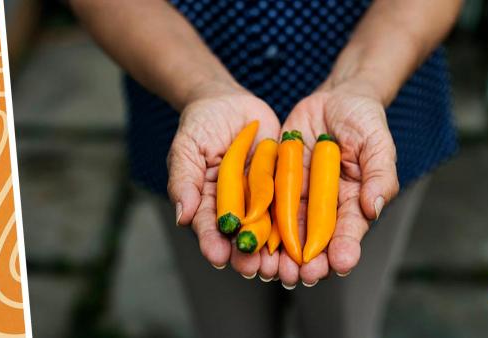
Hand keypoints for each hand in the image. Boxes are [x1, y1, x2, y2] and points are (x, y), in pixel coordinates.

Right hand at [167, 82, 281, 277]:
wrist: (230, 102)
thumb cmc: (201, 125)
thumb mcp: (187, 147)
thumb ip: (184, 180)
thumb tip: (182, 217)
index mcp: (208, 202)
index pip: (209, 226)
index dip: (212, 242)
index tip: (218, 256)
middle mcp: (235, 207)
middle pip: (241, 236)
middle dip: (247, 255)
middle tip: (254, 269)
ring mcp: (260, 199)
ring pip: (269, 230)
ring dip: (275, 252)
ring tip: (282, 268)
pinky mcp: (282, 186)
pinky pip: (291, 206)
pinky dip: (298, 225)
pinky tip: (305, 241)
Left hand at [278, 79, 398, 286]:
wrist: (333, 99)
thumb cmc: (363, 120)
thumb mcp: (377, 142)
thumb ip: (379, 174)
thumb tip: (375, 208)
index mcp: (353, 201)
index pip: (350, 230)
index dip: (345, 248)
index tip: (339, 263)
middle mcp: (324, 206)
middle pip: (315, 240)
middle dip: (307, 261)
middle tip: (300, 277)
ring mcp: (299, 196)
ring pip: (287, 230)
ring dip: (279, 252)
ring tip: (272, 269)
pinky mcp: (276, 183)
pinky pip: (266, 204)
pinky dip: (258, 223)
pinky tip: (250, 239)